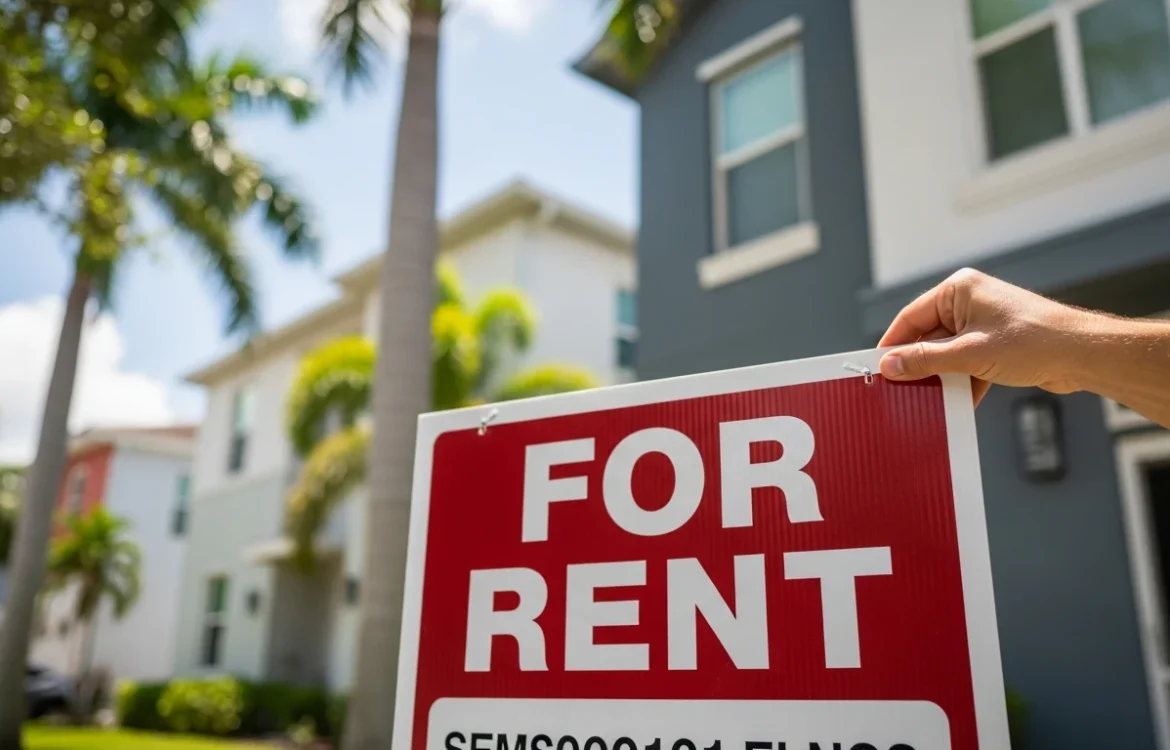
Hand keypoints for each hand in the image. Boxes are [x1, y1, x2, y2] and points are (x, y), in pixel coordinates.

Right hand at [877, 269, 1087, 403]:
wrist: (1083, 354)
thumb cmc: (1032, 341)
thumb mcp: (969, 354)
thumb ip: (924, 360)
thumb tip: (888, 367)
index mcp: (959, 290)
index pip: (911, 317)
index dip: (892, 344)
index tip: (877, 368)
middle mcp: (969, 302)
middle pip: (928, 336)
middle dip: (918, 364)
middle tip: (899, 388)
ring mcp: (984, 323)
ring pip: (948, 353)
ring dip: (942, 376)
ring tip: (929, 399)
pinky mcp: (997, 343)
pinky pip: (967, 362)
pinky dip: (962, 381)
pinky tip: (958, 402)